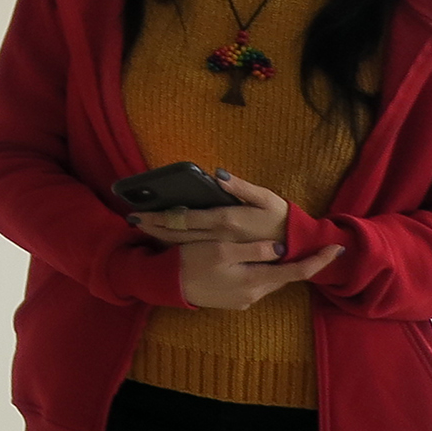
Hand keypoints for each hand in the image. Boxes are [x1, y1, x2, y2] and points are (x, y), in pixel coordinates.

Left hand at [133, 171, 291, 247]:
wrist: (298, 247)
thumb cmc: (281, 218)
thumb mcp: (265, 197)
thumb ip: (240, 187)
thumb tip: (217, 174)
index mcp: (226, 220)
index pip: (185, 219)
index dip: (161, 216)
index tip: (140, 213)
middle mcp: (219, 237)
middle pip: (178, 233)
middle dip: (154, 227)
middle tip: (133, 220)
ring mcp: (220, 249)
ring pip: (184, 244)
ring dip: (161, 237)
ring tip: (143, 229)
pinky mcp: (225, 256)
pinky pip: (195, 251)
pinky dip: (176, 246)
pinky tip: (165, 240)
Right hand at [175, 236, 340, 310]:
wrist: (167, 285)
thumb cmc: (191, 263)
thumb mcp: (221, 250)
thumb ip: (253, 250)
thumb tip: (278, 249)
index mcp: (255, 280)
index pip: (296, 272)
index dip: (318, 261)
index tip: (338, 250)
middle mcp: (254, 294)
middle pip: (283, 275)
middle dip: (295, 261)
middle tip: (307, 244)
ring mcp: (243, 299)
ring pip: (268, 279)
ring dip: (273, 265)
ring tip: (276, 249)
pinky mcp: (233, 300)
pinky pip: (253, 282)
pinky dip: (257, 271)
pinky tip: (248, 260)